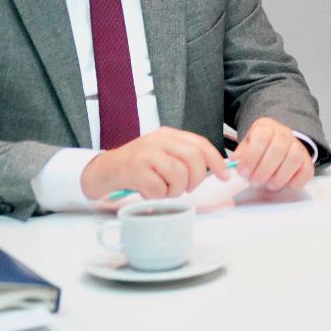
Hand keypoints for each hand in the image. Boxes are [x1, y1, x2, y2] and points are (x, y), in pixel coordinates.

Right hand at [80, 127, 229, 200]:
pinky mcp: (136, 170)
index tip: (224, 175)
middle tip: (187, 188)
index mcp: (168, 134)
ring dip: (174, 191)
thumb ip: (184, 157)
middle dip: (195, 179)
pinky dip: (158, 196)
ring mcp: (147, 154)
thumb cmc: (139, 165)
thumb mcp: (162, 153)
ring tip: (162, 189)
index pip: (200, 144)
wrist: (105, 169)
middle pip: (193, 160)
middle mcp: (158, 140)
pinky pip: (160, 189)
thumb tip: (213, 170)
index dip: (216, 161)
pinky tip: (148, 191)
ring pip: (179, 176)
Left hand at [232, 118, 313, 192]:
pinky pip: (306, 171)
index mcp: (267, 127)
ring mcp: (298, 147)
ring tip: (268, 184)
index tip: (243, 171)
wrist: (279, 141)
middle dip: (263, 171)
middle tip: (254, 182)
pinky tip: (284, 185)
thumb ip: (241, 152)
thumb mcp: (247, 144)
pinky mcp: (307, 161)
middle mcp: (285, 134)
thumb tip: (236, 160)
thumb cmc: (261, 146)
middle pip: (278, 150)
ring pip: (294, 159)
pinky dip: (295, 182)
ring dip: (279, 177)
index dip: (251, 156)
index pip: (261, 137)